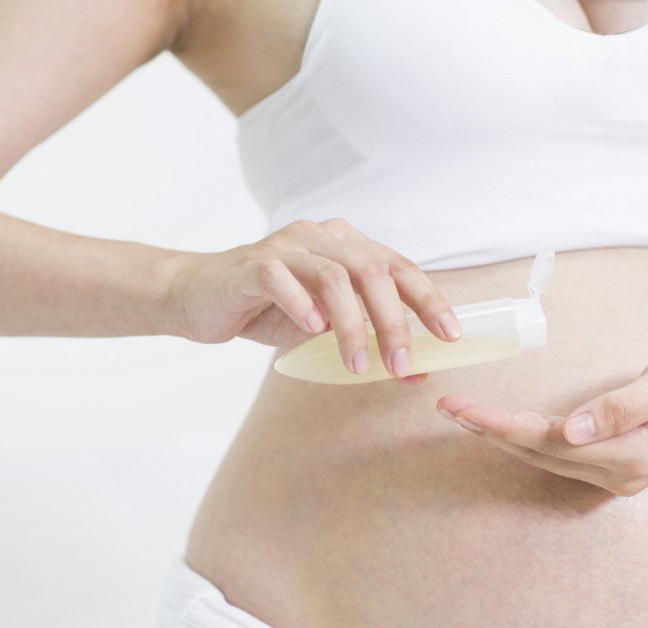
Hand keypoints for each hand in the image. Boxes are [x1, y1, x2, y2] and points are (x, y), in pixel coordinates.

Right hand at [165, 218, 462, 384]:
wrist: (197, 298)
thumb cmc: (267, 310)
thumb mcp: (324, 328)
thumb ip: (367, 339)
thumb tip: (417, 370)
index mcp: (345, 245)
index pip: (399, 267)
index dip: (428, 299)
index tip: (450, 335)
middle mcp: (320, 236)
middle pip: (372, 271)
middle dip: (395, 322)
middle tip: (402, 365)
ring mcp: (285, 246)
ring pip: (334, 278)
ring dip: (352, 327)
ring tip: (358, 366)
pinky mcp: (252, 264)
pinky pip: (282, 279)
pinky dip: (302, 305)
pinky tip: (312, 331)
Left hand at [435, 342, 647, 495]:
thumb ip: (622, 407)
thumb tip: (571, 430)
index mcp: (630, 455)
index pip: (547, 441)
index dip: (500, 425)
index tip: (462, 409)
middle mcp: (620, 476)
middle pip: (539, 454)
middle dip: (490, 432)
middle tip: (448, 409)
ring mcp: (620, 477)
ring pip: (547, 459)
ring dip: (505, 439)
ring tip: (465, 417)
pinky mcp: (620, 467)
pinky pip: (563, 459)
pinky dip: (530, 443)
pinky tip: (506, 431)